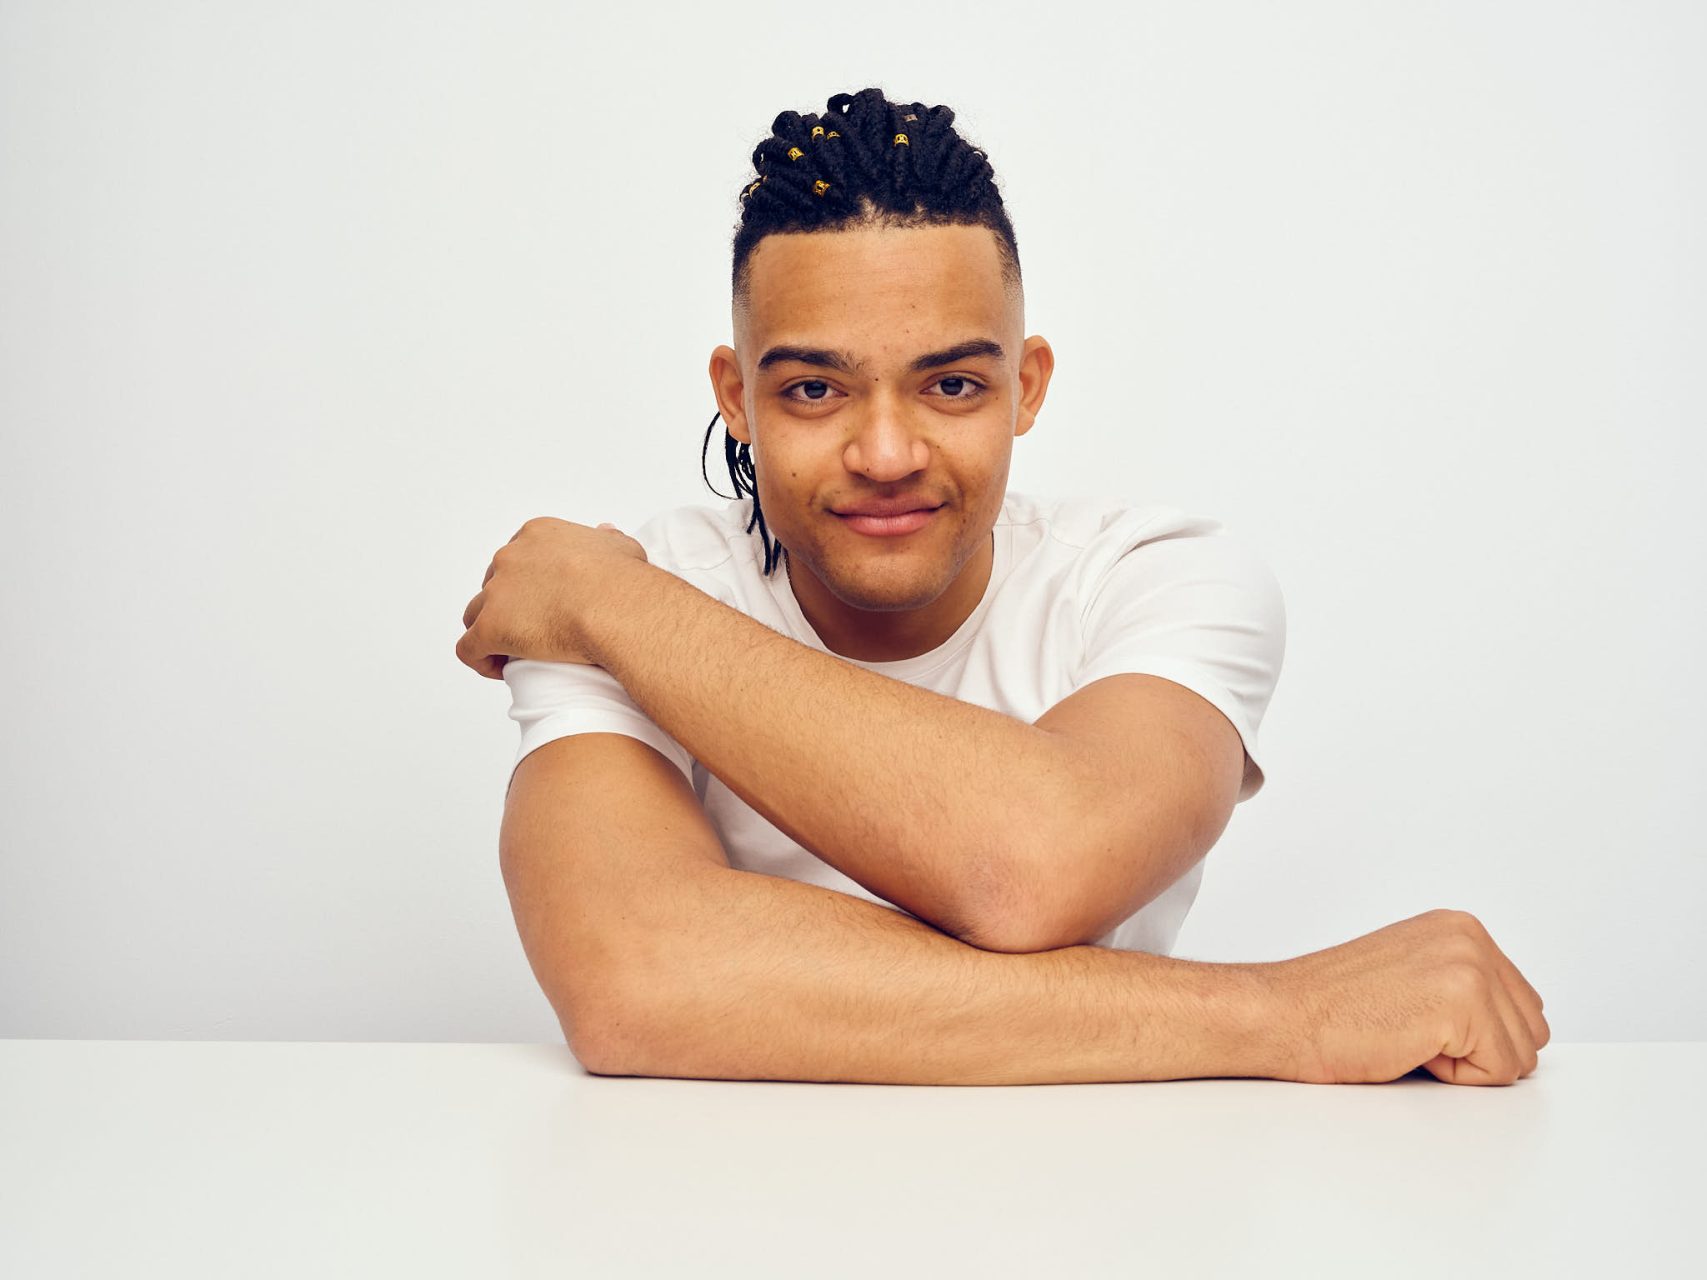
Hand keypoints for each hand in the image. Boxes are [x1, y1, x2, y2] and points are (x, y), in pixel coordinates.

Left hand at [456, 517, 648, 679]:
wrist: (615, 607)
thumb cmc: (624, 581)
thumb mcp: (621, 547)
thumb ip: (607, 539)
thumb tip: (605, 532)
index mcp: (537, 535)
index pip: (518, 557)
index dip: (526, 584)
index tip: (543, 603)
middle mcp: (510, 557)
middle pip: (494, 583)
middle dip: (507, 606)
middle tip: (533, 630)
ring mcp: (497, 592)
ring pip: (475, 614)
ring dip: (489, 631)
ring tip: (513, 653)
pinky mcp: (491, 627)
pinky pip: (469, 648)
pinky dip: (481, 660)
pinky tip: (500, 670)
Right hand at [1267, 908, 1549, 1085]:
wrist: (1283, 1014)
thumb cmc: (1332, 1008)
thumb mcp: (1414, 977)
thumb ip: (1466, 986)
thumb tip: (1513, 1028)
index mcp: (1460, 928)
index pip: (1523, 1005)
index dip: (1476, 1035)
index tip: (1418, 1021)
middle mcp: (1471, 938)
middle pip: (1531, 1030)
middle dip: (1480, 1050)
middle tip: (1413, 1032)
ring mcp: (1469, 966)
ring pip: (1521, 1054)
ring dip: (1468, 1064)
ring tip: (1409, 1038)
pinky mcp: (1462, 1002)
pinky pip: (1500, 1071)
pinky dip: (1456, 1077)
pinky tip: (1408, 1047)